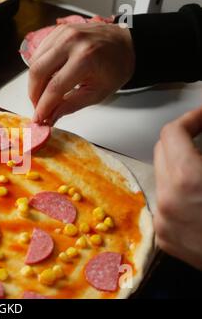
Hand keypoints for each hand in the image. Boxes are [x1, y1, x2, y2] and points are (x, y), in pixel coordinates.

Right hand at [28, 23, 134, 124]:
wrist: (125, 43)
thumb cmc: (116, 66)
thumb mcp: (97, 93)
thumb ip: (71, 105)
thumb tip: (50, 117)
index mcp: (85, 58)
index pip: (54, 87)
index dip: (43, 106)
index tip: (38, 118)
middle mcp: (71, 42)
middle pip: (38, 72)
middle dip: (34, 94)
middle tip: (38, 107)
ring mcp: (63, 33)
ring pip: (35, 62)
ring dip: (34, 82)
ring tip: (42, 95)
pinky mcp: (58, 30)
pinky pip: (39, 52)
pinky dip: (38, 68)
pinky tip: (45, 78)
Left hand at [153, 106, 201, 269]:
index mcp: (187, 179)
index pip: (172, 133)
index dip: (191, 118)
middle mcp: (166, 200)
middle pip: (161, 152)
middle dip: (182, 138)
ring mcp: (162, 222)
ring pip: (161, 178)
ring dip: (179, 165)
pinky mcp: (165, 239)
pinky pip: (165, 204)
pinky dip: (178, 192)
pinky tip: (199, 195)